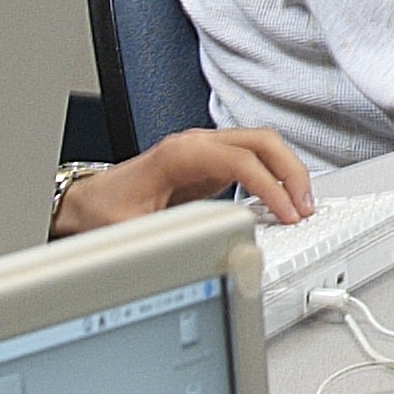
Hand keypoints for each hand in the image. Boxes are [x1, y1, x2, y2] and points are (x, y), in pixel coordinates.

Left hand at [57, 127, 314, 234]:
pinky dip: (275, 176)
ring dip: (288, 171)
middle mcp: (195, 144)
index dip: (269, 187)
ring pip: (263, 145)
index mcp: (179, 154)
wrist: (87, 201)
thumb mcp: (130, 228)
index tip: (286, 213)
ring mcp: (205, 150)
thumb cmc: (104, 209)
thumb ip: (165, 236)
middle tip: (306, 206)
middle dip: (291, 172)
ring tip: (301, 204)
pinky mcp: (210, 162)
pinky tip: (280, 200)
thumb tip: (200, 252)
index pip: (241, 159)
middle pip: (262, 141)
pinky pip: (254, 159)